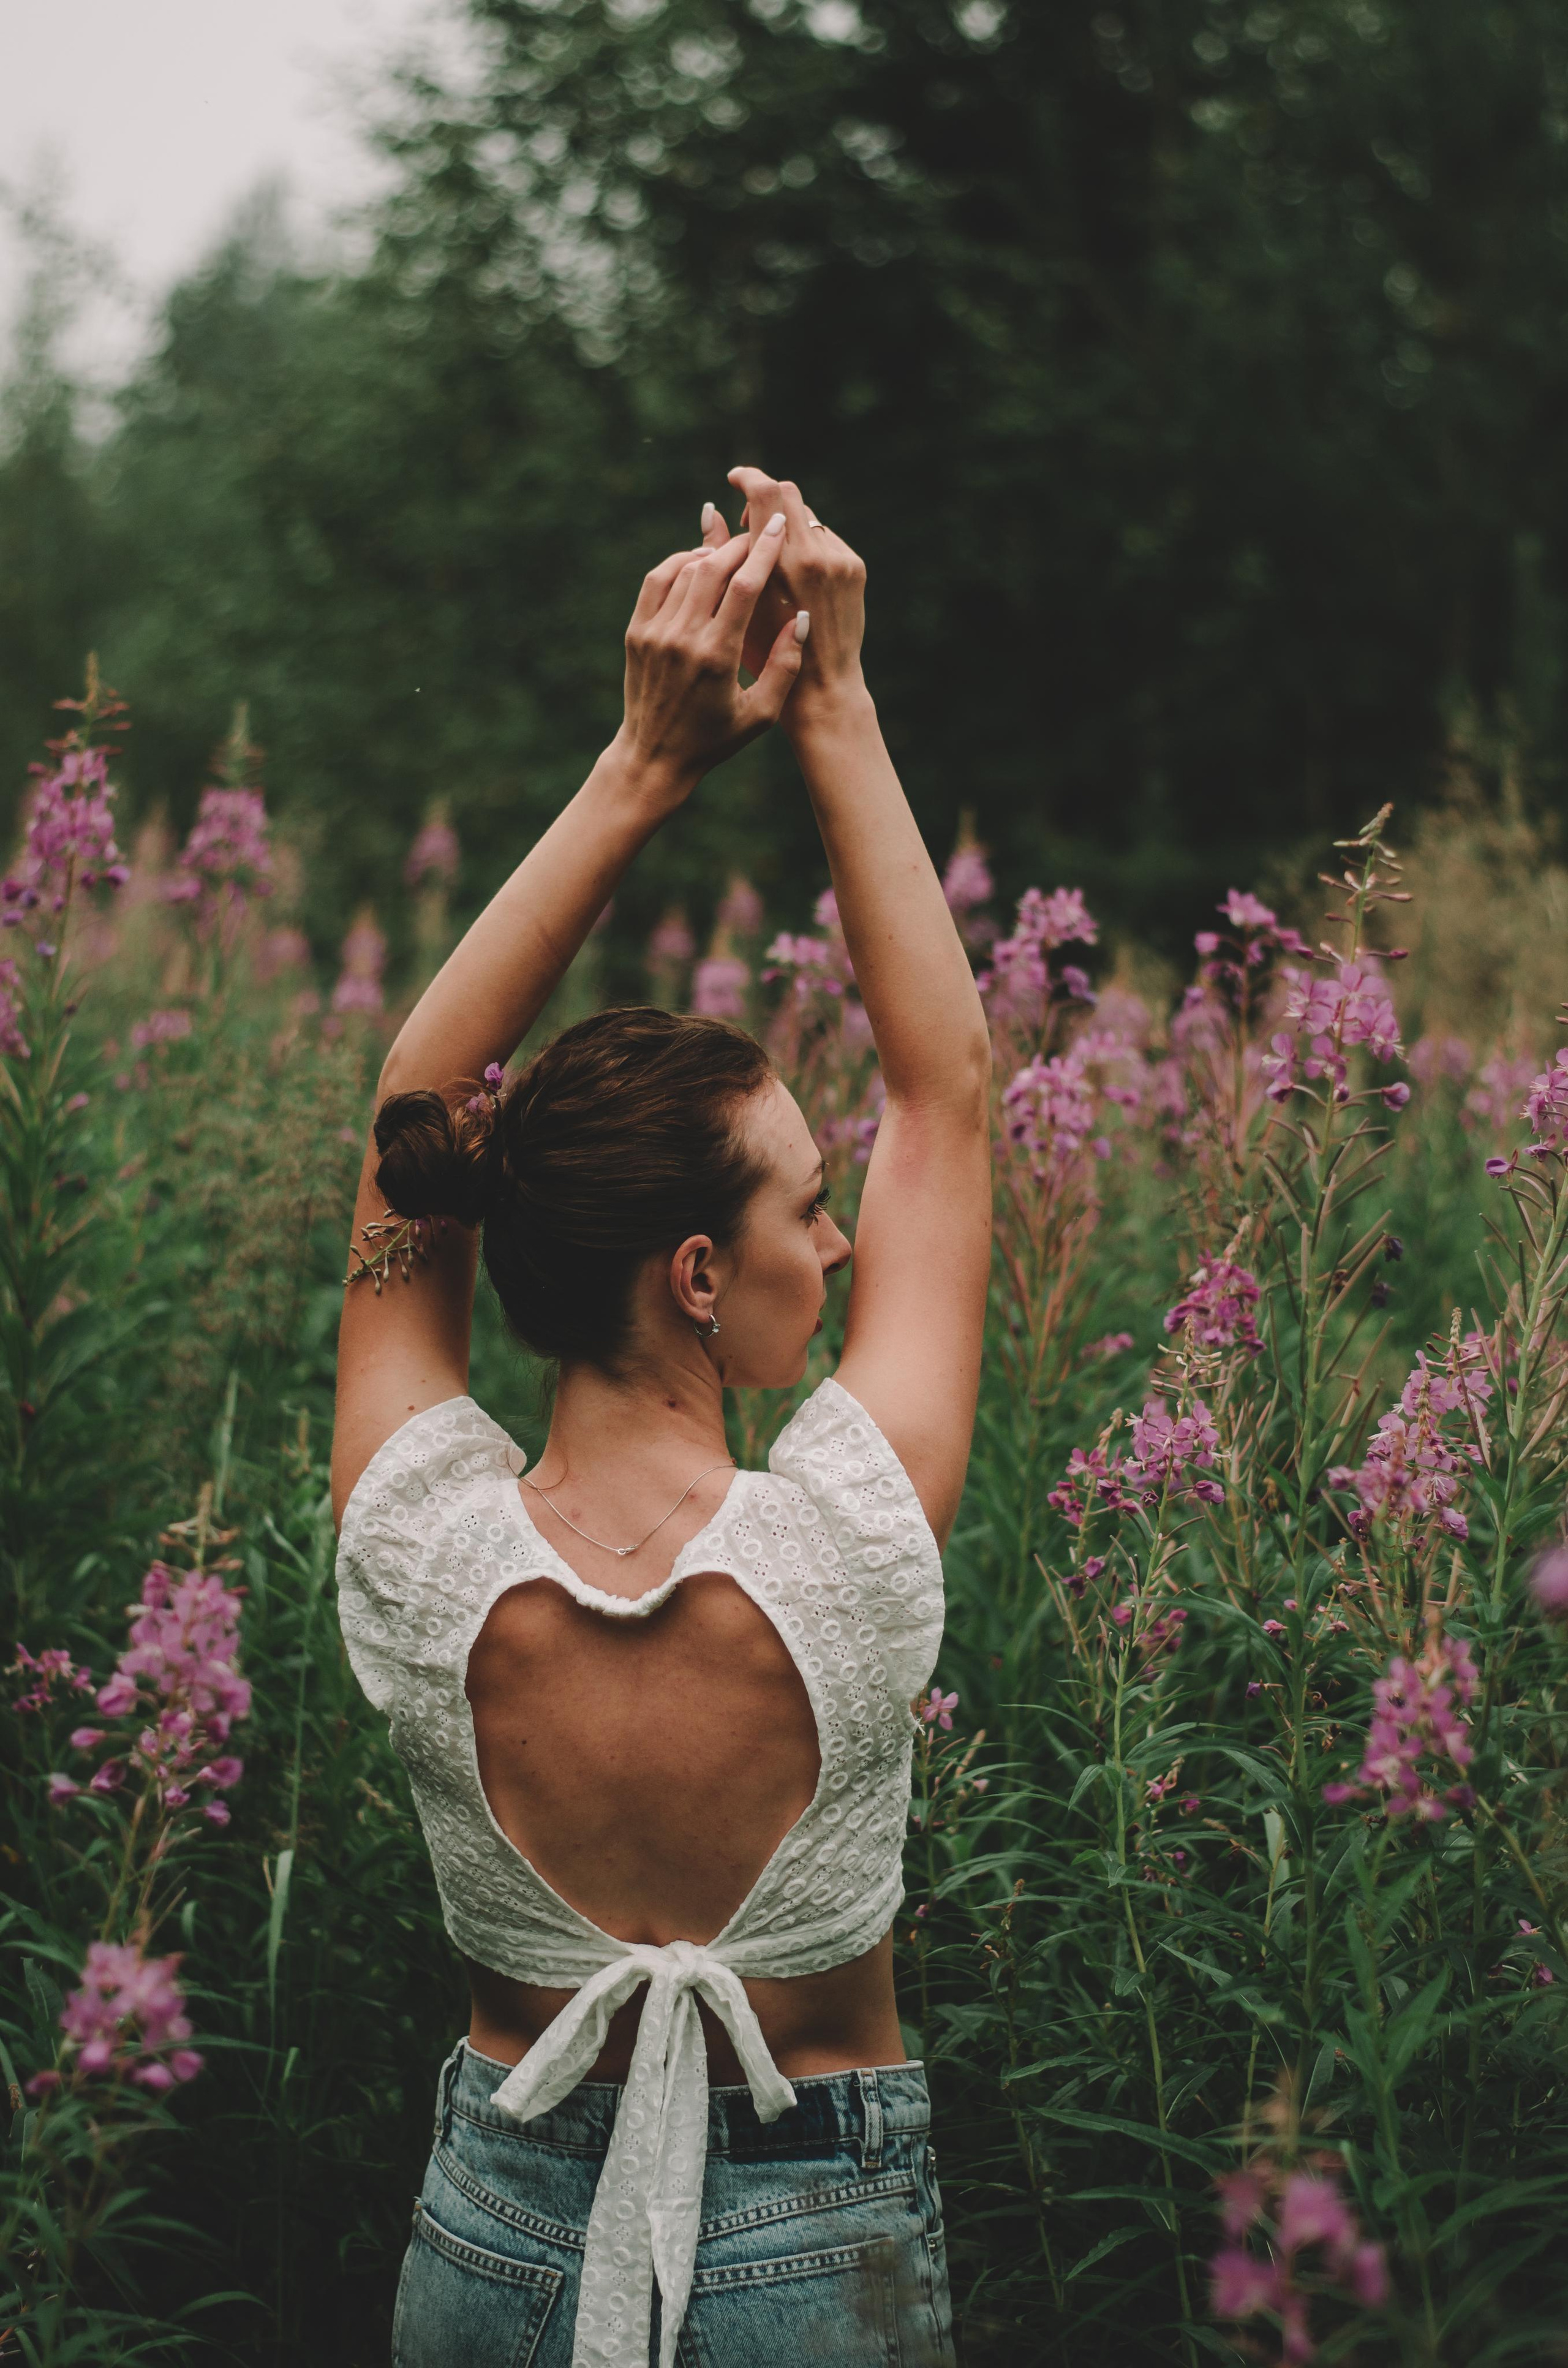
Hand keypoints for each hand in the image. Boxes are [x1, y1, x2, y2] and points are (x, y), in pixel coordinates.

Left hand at [615, 519, 803, 797]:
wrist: (654, 757)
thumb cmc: (715, 739)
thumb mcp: (761, 714)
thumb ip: (785, 666)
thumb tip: (800, 618)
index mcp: (716, 657)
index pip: (743, 587)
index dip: (763, 551)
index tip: (776, 527)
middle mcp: (682, 638)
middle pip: (713, 568)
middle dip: (740, 544)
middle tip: (759, 533)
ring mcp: (654, 632)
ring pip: (686, 569)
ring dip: (712, 553)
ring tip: (733, 552)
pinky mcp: (637, 632)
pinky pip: (658, 580)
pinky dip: (680, 563)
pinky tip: (699, 563)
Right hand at [708, 468, 866, 731]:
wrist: (821, 689)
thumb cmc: (763, 655)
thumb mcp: (737, 606)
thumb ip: (725, 555)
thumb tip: (710, 510)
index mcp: (781, 564)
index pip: (766, 493)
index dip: (748, 477)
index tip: (734, 478)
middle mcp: (815, 555)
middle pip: (789, 494)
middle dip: (765, 500)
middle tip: (749, 526)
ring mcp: (839, 560)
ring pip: (808, 516)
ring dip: (786, 526)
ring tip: (771, 561)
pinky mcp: (854, 568)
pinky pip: (826, 538)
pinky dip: (807, 546)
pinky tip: (795, 579)